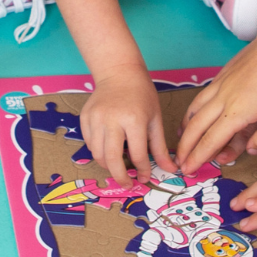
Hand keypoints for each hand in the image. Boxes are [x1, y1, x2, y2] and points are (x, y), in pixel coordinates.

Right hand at [80, 67, 174, 184]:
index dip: (142, 170)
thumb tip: (171, 169)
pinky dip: (99, 151)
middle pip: (112, 159)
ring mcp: (95, 119)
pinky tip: (109, 148)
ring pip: (98, 154)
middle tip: (127, 184)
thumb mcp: (155, 119)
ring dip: (108, 165)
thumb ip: (160, 147)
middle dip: (120, 176)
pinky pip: (89, 143)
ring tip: (119, 165)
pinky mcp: (85, 118)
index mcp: (134, 120)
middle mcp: (111, 120)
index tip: (144, 178)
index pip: (137, 154)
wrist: (119, 73)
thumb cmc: (142, 95)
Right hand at [175, 36, 256, 172]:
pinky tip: (197, 110)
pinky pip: (202, 94)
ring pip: (195, 108)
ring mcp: (221, 83)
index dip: (198, 158)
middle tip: (180, 160)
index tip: (188, 170)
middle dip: (185, 147)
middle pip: (196, 127)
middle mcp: (222, 99)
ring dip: (186, 126)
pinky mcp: (224, 72)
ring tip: (182, 139)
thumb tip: (250, 150)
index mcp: (235, 114)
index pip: (210, 141)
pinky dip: (194, 108)